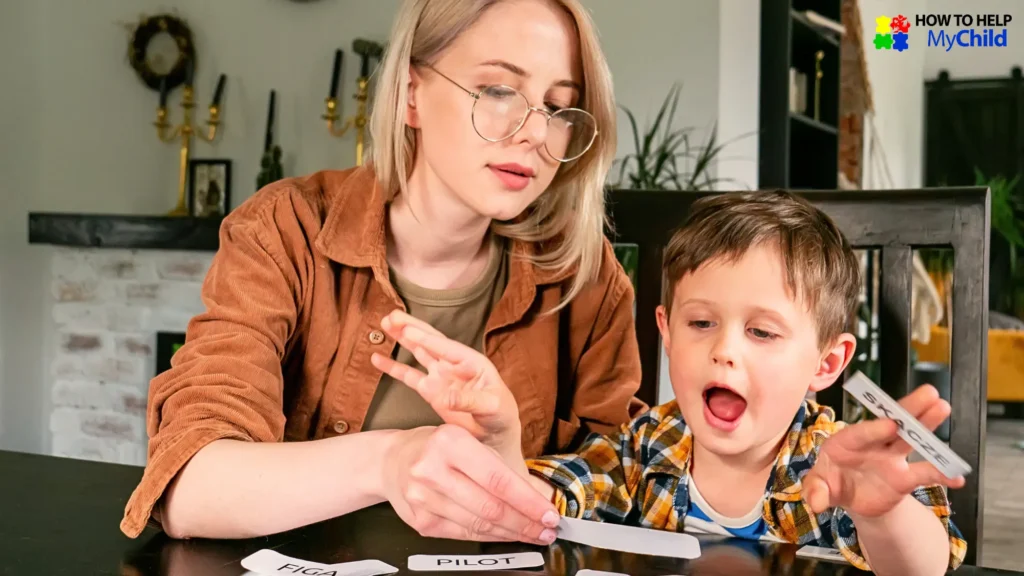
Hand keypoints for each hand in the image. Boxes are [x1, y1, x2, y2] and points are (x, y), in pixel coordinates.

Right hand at [371, 310, 521, 457]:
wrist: (495, 433)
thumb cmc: (500, 414)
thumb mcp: (491, 406)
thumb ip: (469, 401)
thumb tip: (443, 398)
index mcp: (471, 362)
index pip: (446, 347)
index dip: (426, 339)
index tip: (408, 329)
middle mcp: (453, 364)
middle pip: (430, 341)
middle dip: (411, 328)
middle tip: (392, 316)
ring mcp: (440, 376)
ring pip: (417, 352)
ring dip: (402, 338)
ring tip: (384, 323)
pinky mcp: (430, 391)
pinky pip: (408, 377)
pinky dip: (393, 367)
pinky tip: (377, 358)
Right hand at [381, 424, 559, 544]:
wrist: (391, 461)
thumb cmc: (436, 448)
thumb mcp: (468, 441)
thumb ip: (502, 468)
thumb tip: (539, 495)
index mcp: (450, 442)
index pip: (498, 479)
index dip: (528, 501)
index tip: (550, 513)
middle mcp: (432, 470)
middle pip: (490, 506)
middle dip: (525, 522)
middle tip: (547, 530)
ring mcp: (422, 498)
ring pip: (478, 525)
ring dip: (511, 533)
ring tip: (533, 534)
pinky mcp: (420, 521)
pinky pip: (463, 534)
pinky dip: (490, 537)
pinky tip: (506, 534)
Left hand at [803, 384, 965, 517]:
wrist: (851, 498)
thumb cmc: (831, 482)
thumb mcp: (819, 486)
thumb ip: (815, 490)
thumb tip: (815, 502)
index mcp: (846, 441)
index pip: (861, 432)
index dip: (875, 428)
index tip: (892, 424)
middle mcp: (872, 444)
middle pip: (893, 422)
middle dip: (909, 407)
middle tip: (929, 392)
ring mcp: (891, 457)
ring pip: (911, 438)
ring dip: (928, 424)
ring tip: (943, 408)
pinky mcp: (905, 476)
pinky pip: (924, 474)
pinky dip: (941, 474)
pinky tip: (958, 476)